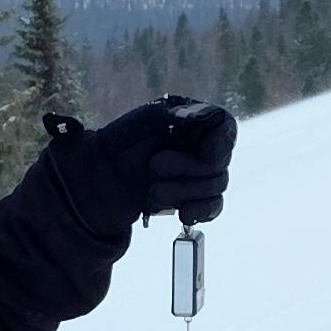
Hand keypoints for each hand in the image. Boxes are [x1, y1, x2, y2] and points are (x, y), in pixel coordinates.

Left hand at [84, 96, 237, 223]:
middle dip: (187, 168)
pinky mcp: (196, 199)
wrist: (105, 173)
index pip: (225, 128)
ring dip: (182, 190)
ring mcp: (202, 175)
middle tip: (155, 165)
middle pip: (220, 163)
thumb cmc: (126, 138)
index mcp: (198, 120)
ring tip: (153, 190)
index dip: (222, 143)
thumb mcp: (148, 119)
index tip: (207, 154)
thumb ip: (178, 117)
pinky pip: (213, 208)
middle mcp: (205, 146)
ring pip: (215, 187)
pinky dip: (199, 211)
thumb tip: (205, 117)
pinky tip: (184, 214)